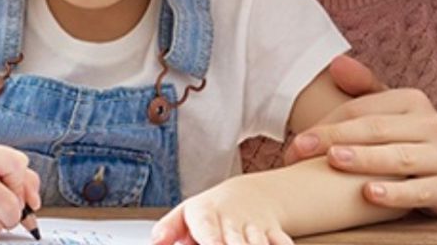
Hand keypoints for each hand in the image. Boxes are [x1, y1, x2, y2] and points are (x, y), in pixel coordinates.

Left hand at [152, 179, 291, 244]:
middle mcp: (233, 219)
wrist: (248, 195)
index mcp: (207, 213)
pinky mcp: (275, 232)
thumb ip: (168, 229)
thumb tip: (155, 242)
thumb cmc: (211, 213)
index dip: (212, 242)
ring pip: (259, 242)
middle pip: (236, 242)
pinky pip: (282, 242)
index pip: (209, 231)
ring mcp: (255, 225)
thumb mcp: (185, 215)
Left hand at [283, 55, 436, 215]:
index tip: (296, 143)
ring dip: (364, 159)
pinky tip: (369, 194)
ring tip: (334, 160)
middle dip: (334, 139)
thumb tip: (336, 63)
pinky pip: (419, 191)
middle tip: (300, 151)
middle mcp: (434, 124)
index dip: (326, 124)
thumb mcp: (389, 113)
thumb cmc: (407, 141)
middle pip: (375, 130)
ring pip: (398, 158)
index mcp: (414, 100)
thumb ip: (363, 88)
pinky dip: (394, 193)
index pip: (361, 110)